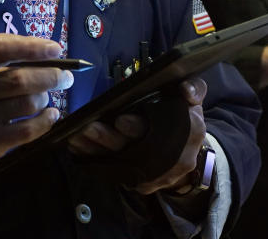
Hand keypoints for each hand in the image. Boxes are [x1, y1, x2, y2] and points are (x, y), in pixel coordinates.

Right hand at [0, 34, 73, 203]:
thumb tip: (44, 57)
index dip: (32, 46)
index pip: (0, 47)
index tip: (56, 49)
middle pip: (19, 77)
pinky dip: (46, 121)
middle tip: (65, 77)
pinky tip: (50, 116)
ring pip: (27, 103)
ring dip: (45, 99)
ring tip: (46, 99)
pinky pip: (28, 129)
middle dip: (50, 75)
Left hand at [66, 78, 207, 195]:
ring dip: (93, 148)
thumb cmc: (186, 120)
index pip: (158, 131)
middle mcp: (165, 156)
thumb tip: (185, 89)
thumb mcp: (194, 102)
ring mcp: (149, 171)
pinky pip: (111, 170)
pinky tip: (76, 147)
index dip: (136, 127)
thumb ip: (195, 89)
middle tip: (86, 127)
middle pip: (131, 149)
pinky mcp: (135, 178)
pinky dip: (93, 158)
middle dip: (107, 138)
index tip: (119, 120)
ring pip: (116, 160)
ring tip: (73, 135)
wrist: (188, 155)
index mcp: (182, 133)